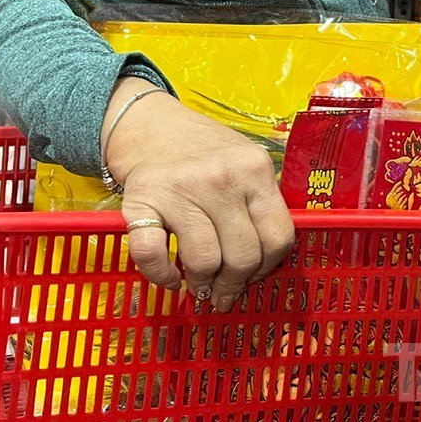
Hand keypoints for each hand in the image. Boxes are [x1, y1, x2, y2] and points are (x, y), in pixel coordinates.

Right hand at [104, 82, 295, 311]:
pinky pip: (152, 254)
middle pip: (242, 255)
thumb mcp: (247, 163)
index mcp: (255, 170)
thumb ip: (261, 202)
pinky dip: (160, 276)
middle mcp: (221, 178)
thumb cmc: (207, 153)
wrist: (152, 127)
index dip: (268, 267)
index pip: (278, 236)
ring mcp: (181, 189)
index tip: (255, 276)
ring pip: (204, 260)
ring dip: (202, 285)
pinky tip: (170, 278)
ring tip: (200, 287)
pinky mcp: (142, 201)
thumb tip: (269, 259)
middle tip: (225, 294)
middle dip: (234, 285)